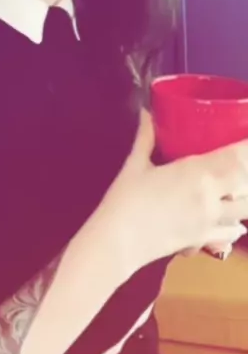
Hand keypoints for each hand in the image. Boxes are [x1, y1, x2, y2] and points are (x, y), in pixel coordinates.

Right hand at [97, 110, 247, 269]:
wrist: (118, 242)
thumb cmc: (125, 199)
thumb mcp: (135, 164)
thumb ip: (146, 136)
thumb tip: (146, 111)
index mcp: (196, 172)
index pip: (237, 157)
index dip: (247, 148)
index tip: (246, 140)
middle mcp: (211, 196)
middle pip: (247, 182)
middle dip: (246, 171)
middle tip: (241, 162)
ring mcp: (210, 221)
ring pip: (246, 210)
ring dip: (245, 198)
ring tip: (235, 191)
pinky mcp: (204, 240)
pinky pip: (233, 233)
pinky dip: (237, 225)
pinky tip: (231, 220)